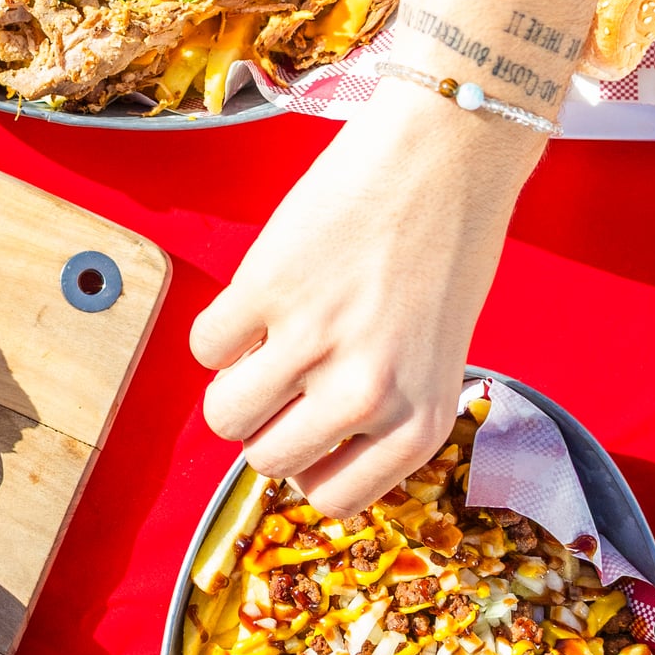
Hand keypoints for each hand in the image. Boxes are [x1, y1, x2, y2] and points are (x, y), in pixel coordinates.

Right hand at [190, 82, 540, 511]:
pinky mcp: (267, 288)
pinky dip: (222, 325)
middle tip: (286, 371)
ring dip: (234, 380)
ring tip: (268, 336)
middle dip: (265, 420)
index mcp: (418, 425)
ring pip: (224, 413)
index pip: (328, 500)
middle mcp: (367, 397)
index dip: (308, 460)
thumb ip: (380, 411)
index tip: (308, 425)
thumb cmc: (449, 250)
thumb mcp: (433, 359)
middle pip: (263, 459)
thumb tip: (297, 441)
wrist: (446, 155)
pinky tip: (262, 295)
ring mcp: (313, 343)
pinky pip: (205, 345)